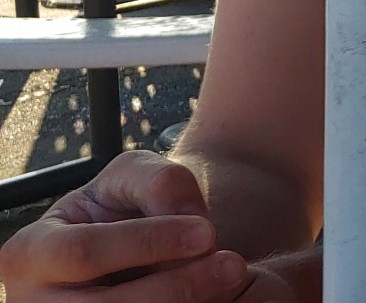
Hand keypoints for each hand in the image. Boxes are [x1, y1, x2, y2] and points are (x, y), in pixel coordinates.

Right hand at [0, 150, 253, 301]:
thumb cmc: (124, 208)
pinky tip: (212, 296)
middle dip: (176, 286)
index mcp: (31, 254)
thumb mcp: (133, 176)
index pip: (83, 253)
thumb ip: (157, 182)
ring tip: (229, 277)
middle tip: (232, 265)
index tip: (207, 231)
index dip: (147, 242)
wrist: (133, 245)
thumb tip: (187, 216)